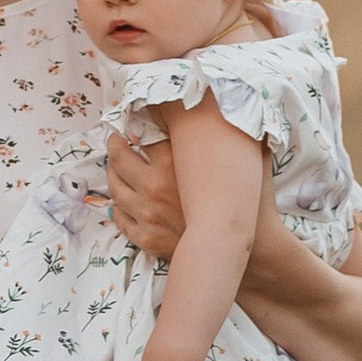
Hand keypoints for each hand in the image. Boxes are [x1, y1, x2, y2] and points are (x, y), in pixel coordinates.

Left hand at [108, 130, 281, 267]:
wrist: (242, 251)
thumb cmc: (249, 207)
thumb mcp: (250, 162)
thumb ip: (243, 135)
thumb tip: (248, 109)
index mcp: (174, 164)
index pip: (142, 134)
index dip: (134, 123)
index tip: (132, 119)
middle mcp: (155, 187)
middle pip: (120, 159)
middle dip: (114, 145)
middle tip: (115, 139)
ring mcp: (147, 214)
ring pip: (116, 188)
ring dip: (112, 174)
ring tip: (114, 167)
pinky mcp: (147, 238)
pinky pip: (121, 218)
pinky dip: (118, 206)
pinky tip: (122, 200)